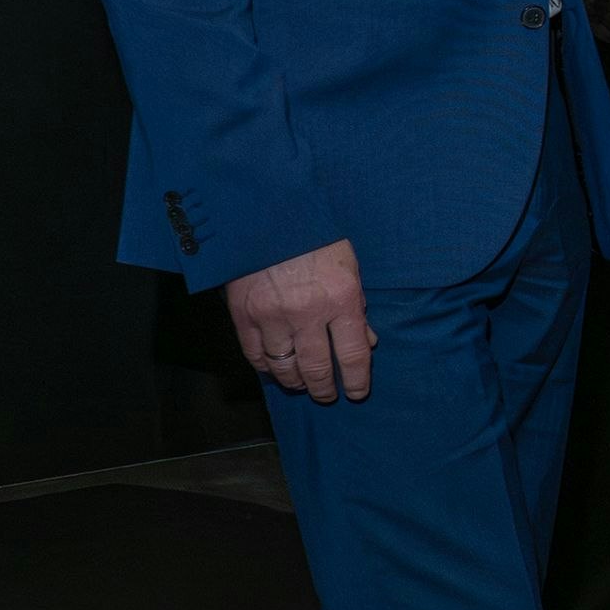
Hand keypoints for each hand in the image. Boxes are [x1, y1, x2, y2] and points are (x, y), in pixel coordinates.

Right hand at [227, 239, 373, 404]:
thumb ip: (357, 308)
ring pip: (284, 367)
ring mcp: (272, 317)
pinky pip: (255, 354)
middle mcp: (307, 314)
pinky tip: (275, 370)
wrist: (270, 214)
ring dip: (294, 381)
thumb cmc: (317, 238)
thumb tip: (365, 342)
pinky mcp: (244, 315)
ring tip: (302, 385)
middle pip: (317, 368)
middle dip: (324, 388)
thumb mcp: (350, 268)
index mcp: (341, 299)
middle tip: (327, 395)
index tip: (357, 393)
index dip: (357, 380)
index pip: (354, 355)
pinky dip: (266, 367)